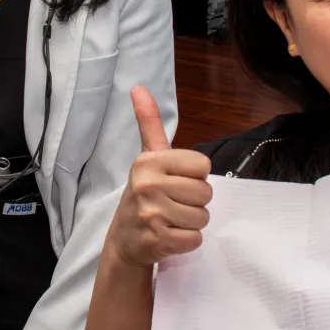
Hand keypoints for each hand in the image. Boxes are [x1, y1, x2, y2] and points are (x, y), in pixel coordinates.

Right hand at [107, 86, 212, 268]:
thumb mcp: (147, 157)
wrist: (124, 240)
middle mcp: (148, 184)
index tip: (175, 181)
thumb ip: (149, 123)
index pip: (202, 165)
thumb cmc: (144, 195)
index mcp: (149, 161)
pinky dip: (187, 241)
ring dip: (191, 222)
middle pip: (205, 193)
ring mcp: (151, 214)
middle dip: (195, 202)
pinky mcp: (157, 240)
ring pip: (202, 217)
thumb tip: (139, 87)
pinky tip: (169, 236)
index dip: (194, 177)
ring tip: (171, 220)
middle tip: (173, 204)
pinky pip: (195, 239)